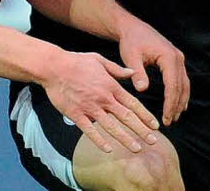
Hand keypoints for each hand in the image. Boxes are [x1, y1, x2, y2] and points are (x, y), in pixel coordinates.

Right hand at [41, 51, 160, 153]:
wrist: (54, 67)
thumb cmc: (76, 62)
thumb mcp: (99, 60)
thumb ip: (117, 69)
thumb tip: (132, 72)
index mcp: (111, 86)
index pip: (132, 103)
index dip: (145, 116)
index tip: (155, 126)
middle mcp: (103, 98)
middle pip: (126, 117)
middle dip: (141, 130)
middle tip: (153, 141)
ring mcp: (90, 108)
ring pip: (111, 127)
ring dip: (125, 139)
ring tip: (137, 148)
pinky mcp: (76, 114)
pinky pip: (90, 130)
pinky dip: (99, 140)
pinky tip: (108, 149)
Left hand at [117, 19, 188, 125]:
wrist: (133, 28)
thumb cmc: (131, 41)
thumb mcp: (131, 57)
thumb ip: (138, 73)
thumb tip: (142, 89)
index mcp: (168, 57)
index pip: (172, 85)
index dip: (170, 103)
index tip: (166, 117)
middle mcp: (177, 57)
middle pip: (181, 86)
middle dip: (176, 105)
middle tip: (170, 121)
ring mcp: (178, 58)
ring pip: (184, 84)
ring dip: (181, 101)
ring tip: (174, 117)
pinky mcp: (175, 60)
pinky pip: (182, 79)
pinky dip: (181, 93)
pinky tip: (179, 104)